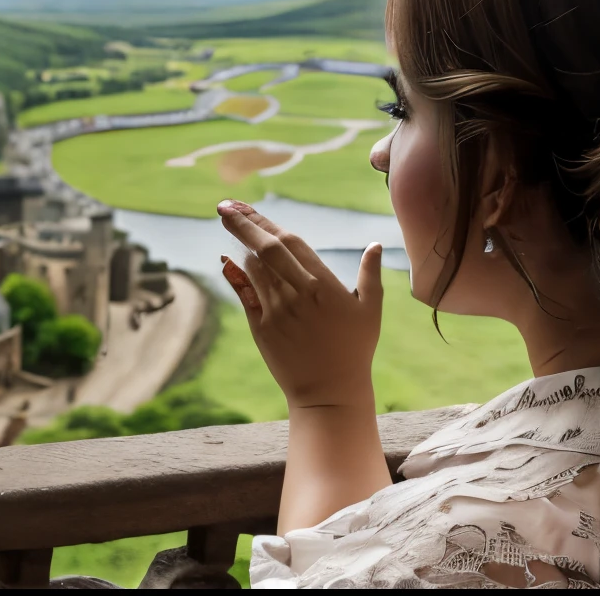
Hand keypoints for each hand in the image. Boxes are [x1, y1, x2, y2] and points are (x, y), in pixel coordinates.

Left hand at [216, 199, 382, 409]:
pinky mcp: (261, 328)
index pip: (290, 242)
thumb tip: (374, 245)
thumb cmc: (355, 349)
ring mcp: (276, 311)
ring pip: (252, 269)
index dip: (266, 221)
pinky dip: (235, 275)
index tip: (248, 206)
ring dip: (242, 248)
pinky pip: (244, 294)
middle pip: (265, 249)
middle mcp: (297, 294)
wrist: (329, 392)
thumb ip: (370, 274)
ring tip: (233, 228)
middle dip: (243, 224)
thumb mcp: (370, 309)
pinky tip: (228, 260)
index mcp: (323, 284)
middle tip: (225, 206)